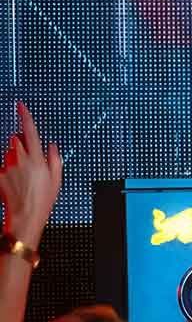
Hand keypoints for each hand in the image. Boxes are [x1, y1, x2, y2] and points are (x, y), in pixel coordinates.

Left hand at [0, 101, 62, 246]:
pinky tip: (14, 183)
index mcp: (36, 158)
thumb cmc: (43, 200)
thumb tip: (52, 145)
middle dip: (21, 145)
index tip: (20, 105)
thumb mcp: (57, 178)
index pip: (29, 130)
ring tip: (22, 177)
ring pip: (8, 153)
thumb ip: (55, 158)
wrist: (25, 216)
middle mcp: (19, 159)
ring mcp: (6, 166)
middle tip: (29, 160)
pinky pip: (2, 166)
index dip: (24, 116)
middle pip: (16, 141)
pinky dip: (7, 171)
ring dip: (14, 159)